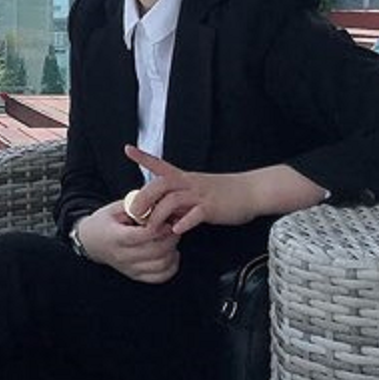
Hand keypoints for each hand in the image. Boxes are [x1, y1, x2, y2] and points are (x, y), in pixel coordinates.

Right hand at [76, 200, 180, 283]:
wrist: (91, 242)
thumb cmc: (104, 222)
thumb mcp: (114, 208)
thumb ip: (135, 206)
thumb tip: (156, 207)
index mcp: (115, 237)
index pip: (143, 235)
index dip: (159, 227)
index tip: (166, 220)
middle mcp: (123, 256)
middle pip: (156, 251)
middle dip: (170, 238)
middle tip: (174, 227)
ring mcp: (130, 268)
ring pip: (161, 265)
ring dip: (172, 251)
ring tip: (172, 239)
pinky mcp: (135, 276)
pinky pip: (160, 277)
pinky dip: (171, 267)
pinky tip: (171, 254)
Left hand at [125, 146, 329, 232]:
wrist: (251, 191)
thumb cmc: (222, 192)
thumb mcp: (197, 191)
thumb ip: (179, 199)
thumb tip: (161, 211)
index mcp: (184, 177)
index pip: (159, 164)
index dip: (143, 156)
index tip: (127, 149)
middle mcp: (189, 183)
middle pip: (160, 184)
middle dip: (144, 197)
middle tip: (132, 212)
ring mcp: (200, 194)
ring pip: (173, 200)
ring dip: (159, 214)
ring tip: (150, 228)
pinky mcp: (212, 207)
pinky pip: (195, 215)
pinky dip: (184, 222)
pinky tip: (177, 230)